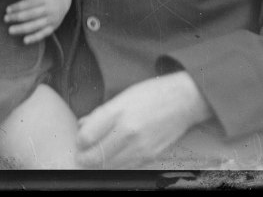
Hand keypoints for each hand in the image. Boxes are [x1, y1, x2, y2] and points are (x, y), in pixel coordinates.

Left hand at [4, 0, 71, 43]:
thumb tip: (13, 8)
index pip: (29, 3)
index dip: (17, 7)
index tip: (7, 9)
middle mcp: (49, 9)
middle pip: (30, 15)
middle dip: (17, 17)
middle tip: (6, 19)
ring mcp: (52, 19)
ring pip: (35, 25)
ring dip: (21, 28)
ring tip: (10, 30)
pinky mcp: (54, 27)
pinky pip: (43, 34)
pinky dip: (34, 38)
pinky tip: (25, 40)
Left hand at [75, 72, 211, 168]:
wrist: (182, 101)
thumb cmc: (152, 94)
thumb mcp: (123, 96)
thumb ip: (101, 114)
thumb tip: (83, 125)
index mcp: (118, 112)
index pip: (86, 137)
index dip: (79, 141)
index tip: (80, 140)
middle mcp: (127, 131)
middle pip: (95, 157)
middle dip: (85, 158)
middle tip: (83, 154)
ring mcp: (139, 147)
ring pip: (108, 167)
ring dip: (99, 164)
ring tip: (97, 156)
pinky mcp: (148, 158)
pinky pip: (124, 168)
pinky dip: (115, 166)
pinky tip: (114, 158)